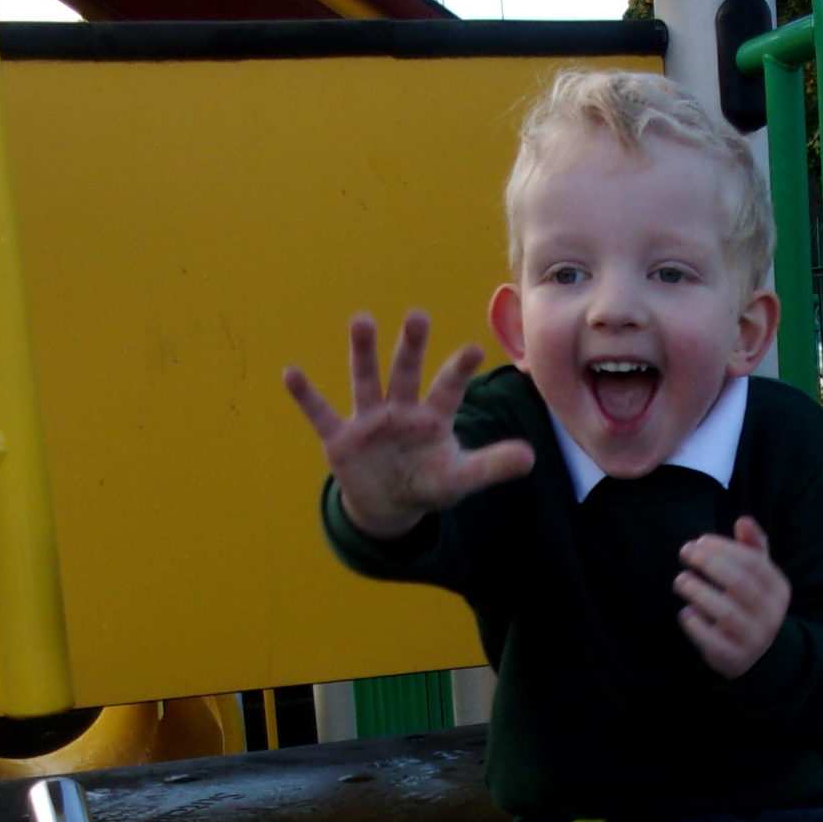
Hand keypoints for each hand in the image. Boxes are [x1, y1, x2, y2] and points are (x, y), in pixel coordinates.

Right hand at [283, 312, 534, 538]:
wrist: (388, 506)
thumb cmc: (427, 482)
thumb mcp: (460, 478)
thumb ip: (491, 466)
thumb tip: (531, 458)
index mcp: (432, 417)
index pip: (448, 389)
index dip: (459, 371)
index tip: (474, 349)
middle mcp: (400, 409)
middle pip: (406, 373)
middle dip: (411, 346)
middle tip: (417, 316)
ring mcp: (369, 420)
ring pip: (366, 380)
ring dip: (363, 352)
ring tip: (361, 320)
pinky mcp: (340, 438)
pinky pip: (321, 413)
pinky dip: (305, 395)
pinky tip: (291, 373)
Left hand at [676, 517, 789, 678]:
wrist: (759, 655)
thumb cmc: (750, 604)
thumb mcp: (759, 576)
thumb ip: (752, 547)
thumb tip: (743, 521)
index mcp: (778, 589)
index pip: (753, 562)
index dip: (724, 548)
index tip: (699, 541)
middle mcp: (770, 614)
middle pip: (739, 583)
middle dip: (709, 563)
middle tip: (685, 553)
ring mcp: (753, 638)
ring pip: (725, 612)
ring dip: (698, 592)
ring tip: (681, 580)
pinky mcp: (734, 657)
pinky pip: (712, 640)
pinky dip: (695, 623)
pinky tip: (686, 612)